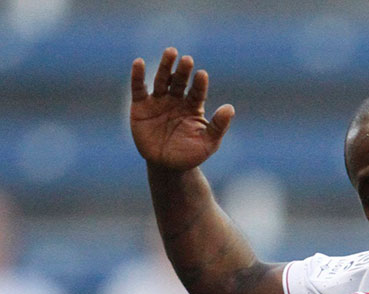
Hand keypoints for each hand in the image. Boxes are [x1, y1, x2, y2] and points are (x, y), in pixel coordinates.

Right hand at [130, 47, 234, 170]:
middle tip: (187, 59)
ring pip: (161, 80)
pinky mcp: (141, 106)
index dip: (199, 84)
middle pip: (180, 81)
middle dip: (183, 70)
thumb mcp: (208, 143)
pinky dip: (137, 75)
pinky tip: (139, 63)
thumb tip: (230, 108)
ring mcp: (158, 101)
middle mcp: (176, 100)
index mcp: (193, 106)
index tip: (202, 75)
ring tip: (171, 52)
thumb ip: (219, 126)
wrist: (167, 166)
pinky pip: (138, 88)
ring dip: (165, 66)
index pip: (197, 91)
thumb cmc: (191, 154)